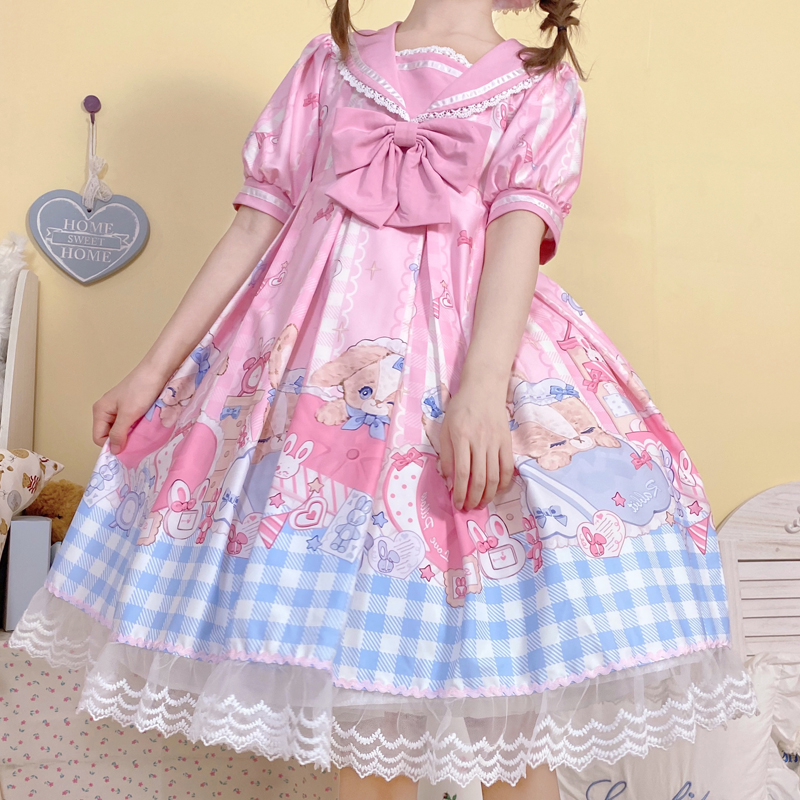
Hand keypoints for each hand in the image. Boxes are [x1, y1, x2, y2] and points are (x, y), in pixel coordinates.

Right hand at [92, 365, 169, 454]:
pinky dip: (136, 426)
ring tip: (142, 433)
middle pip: (109, 434)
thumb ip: (119, 433)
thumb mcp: (128, 414)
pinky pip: (129, 422)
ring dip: (130, 433)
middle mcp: (106, 410)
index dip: (111, 445)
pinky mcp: (130, 405)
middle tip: (137, 441)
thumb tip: (113, 451)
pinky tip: (145, 426)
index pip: (99, 437)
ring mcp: (118, 407)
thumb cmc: (141, 390)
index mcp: (100, 411)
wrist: (157, 370)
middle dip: (122, 439)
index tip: (127, 450)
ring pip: (121, 429)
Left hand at [438, 384, 514, 511]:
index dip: (459, 492)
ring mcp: (495, 442)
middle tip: (469, 508)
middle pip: (480, 478)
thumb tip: (449, 481)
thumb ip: (447, 455)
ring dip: (488, 495)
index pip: (461, 472)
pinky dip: (504, 483)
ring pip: (495, 476)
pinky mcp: (507, 442)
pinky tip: (497, 490)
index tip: (457, 503)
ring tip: (481, 503)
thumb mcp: (445, 428)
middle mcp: (479, 441)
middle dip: (474, 498)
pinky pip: (507, 467)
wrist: (483, 389)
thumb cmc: (460, 409)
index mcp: (461, 437)